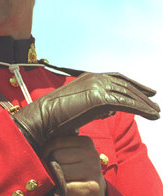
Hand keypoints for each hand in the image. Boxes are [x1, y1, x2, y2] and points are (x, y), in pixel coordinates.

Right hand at [12, 72, 158, 148]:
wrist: (44, 118)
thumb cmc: (56, 117)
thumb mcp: (80, 107)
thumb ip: (96, 105)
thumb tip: (110, 110)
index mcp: (88, 78)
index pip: (115, 77)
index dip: (132, 84)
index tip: (145, 92)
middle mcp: (94, 78)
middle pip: (124, 84)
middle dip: (141, 93)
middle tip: (154, 103)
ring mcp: (97, 86)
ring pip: (128, 94)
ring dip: (144, 103)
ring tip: (156, 112)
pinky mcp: (100, 98)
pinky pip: (126, 103)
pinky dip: (141, 109)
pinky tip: (151, 115)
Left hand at [43, 135, 105, 195]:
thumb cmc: (77, 172)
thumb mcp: (72, 154)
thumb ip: (58, 146)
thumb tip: (34, 143)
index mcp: (86, 141)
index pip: (56, 141)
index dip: (46, 151)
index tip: (46, 159)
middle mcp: (92, 154)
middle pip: (56, 156)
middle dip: (50, 166)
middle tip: (53, 173)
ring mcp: (94, 171)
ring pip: (59, 171)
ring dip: (55, 179)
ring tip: (60, 182)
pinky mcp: (92, 188)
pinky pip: (65, 187)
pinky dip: (59, 191)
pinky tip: (62, 192)